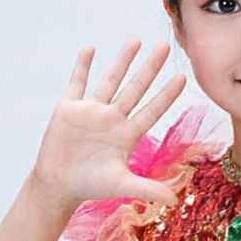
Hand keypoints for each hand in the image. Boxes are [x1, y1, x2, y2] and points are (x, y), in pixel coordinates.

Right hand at [29, 42, 186, 211]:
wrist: (57, 186)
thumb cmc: (90, 185)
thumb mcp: (121, 185)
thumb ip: (147, 188)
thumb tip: (175, 200)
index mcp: (128, 133)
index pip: (153, 109)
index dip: (167, 94)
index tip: (183, 77)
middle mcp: (113, 118)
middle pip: (136, 88)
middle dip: (150, 68)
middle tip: (165, 46)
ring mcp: (91, 111)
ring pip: (110, 80)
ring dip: (122, 61)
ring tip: (136, 40)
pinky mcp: (68, 109)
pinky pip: (77, 83)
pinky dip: (83, 66)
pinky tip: (91, 48)